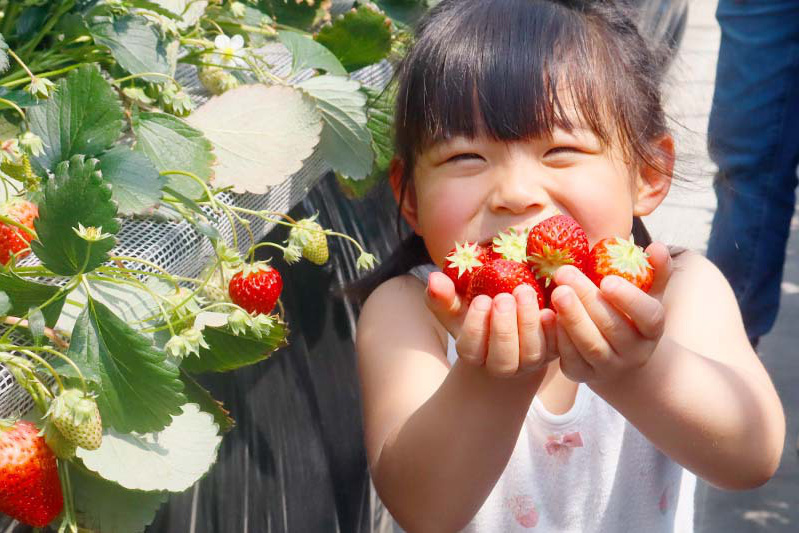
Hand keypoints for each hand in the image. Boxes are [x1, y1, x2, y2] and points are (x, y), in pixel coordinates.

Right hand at [424, 271, 557, 377]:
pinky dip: (554, 327)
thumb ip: (443, 296)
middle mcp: (504, 365)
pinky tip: (549, 306)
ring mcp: (531, 361)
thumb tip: (434, 279)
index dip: (476, 327)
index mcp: (476, 355)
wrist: (515, 326)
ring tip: (524, 291)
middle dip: (503, 329)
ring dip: (528, 323)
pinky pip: (558, 345)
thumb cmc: (482, 314)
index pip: (471, 350)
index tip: (481, 299)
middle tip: (503, 297)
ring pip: (532, 353)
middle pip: (503, 360)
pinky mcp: (555, 351)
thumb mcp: (460, 306)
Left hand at [550, 242, 672, 383]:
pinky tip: (549, 314)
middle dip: (587, 298)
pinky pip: (570, 358)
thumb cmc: (631, 316)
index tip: (607, 280)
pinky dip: (559, 337)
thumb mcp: (647, 295)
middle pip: (612, 327)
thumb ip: (654, 271)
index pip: (649, 317)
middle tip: (564, 272)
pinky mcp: (582, 375)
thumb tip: (657, 246)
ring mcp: (608, 367)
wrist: (619, 360)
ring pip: (590, 345)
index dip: (630, 300)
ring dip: (572, 317)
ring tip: (557, 291)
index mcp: (652, 330)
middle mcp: (634, 353)